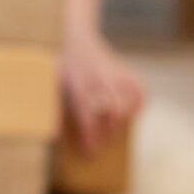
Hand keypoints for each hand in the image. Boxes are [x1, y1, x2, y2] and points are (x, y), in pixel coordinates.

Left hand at [60, 30, 143, 153]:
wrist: (79, 40)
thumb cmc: (65, 68)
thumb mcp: (53, 86)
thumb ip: (53, 110)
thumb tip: (54, 135)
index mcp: (79, 85)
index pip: (88, 116)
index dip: (91, 137)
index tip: (90, 152)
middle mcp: (99, 80)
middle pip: (110, 114)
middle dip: (107, 134)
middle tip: (101, 145)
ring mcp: (115, 74)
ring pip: (127, 103)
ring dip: (123, 120)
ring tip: (114, 131)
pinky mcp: (126, 70)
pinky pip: (139, 91)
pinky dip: (139, 104)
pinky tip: (131, 113)